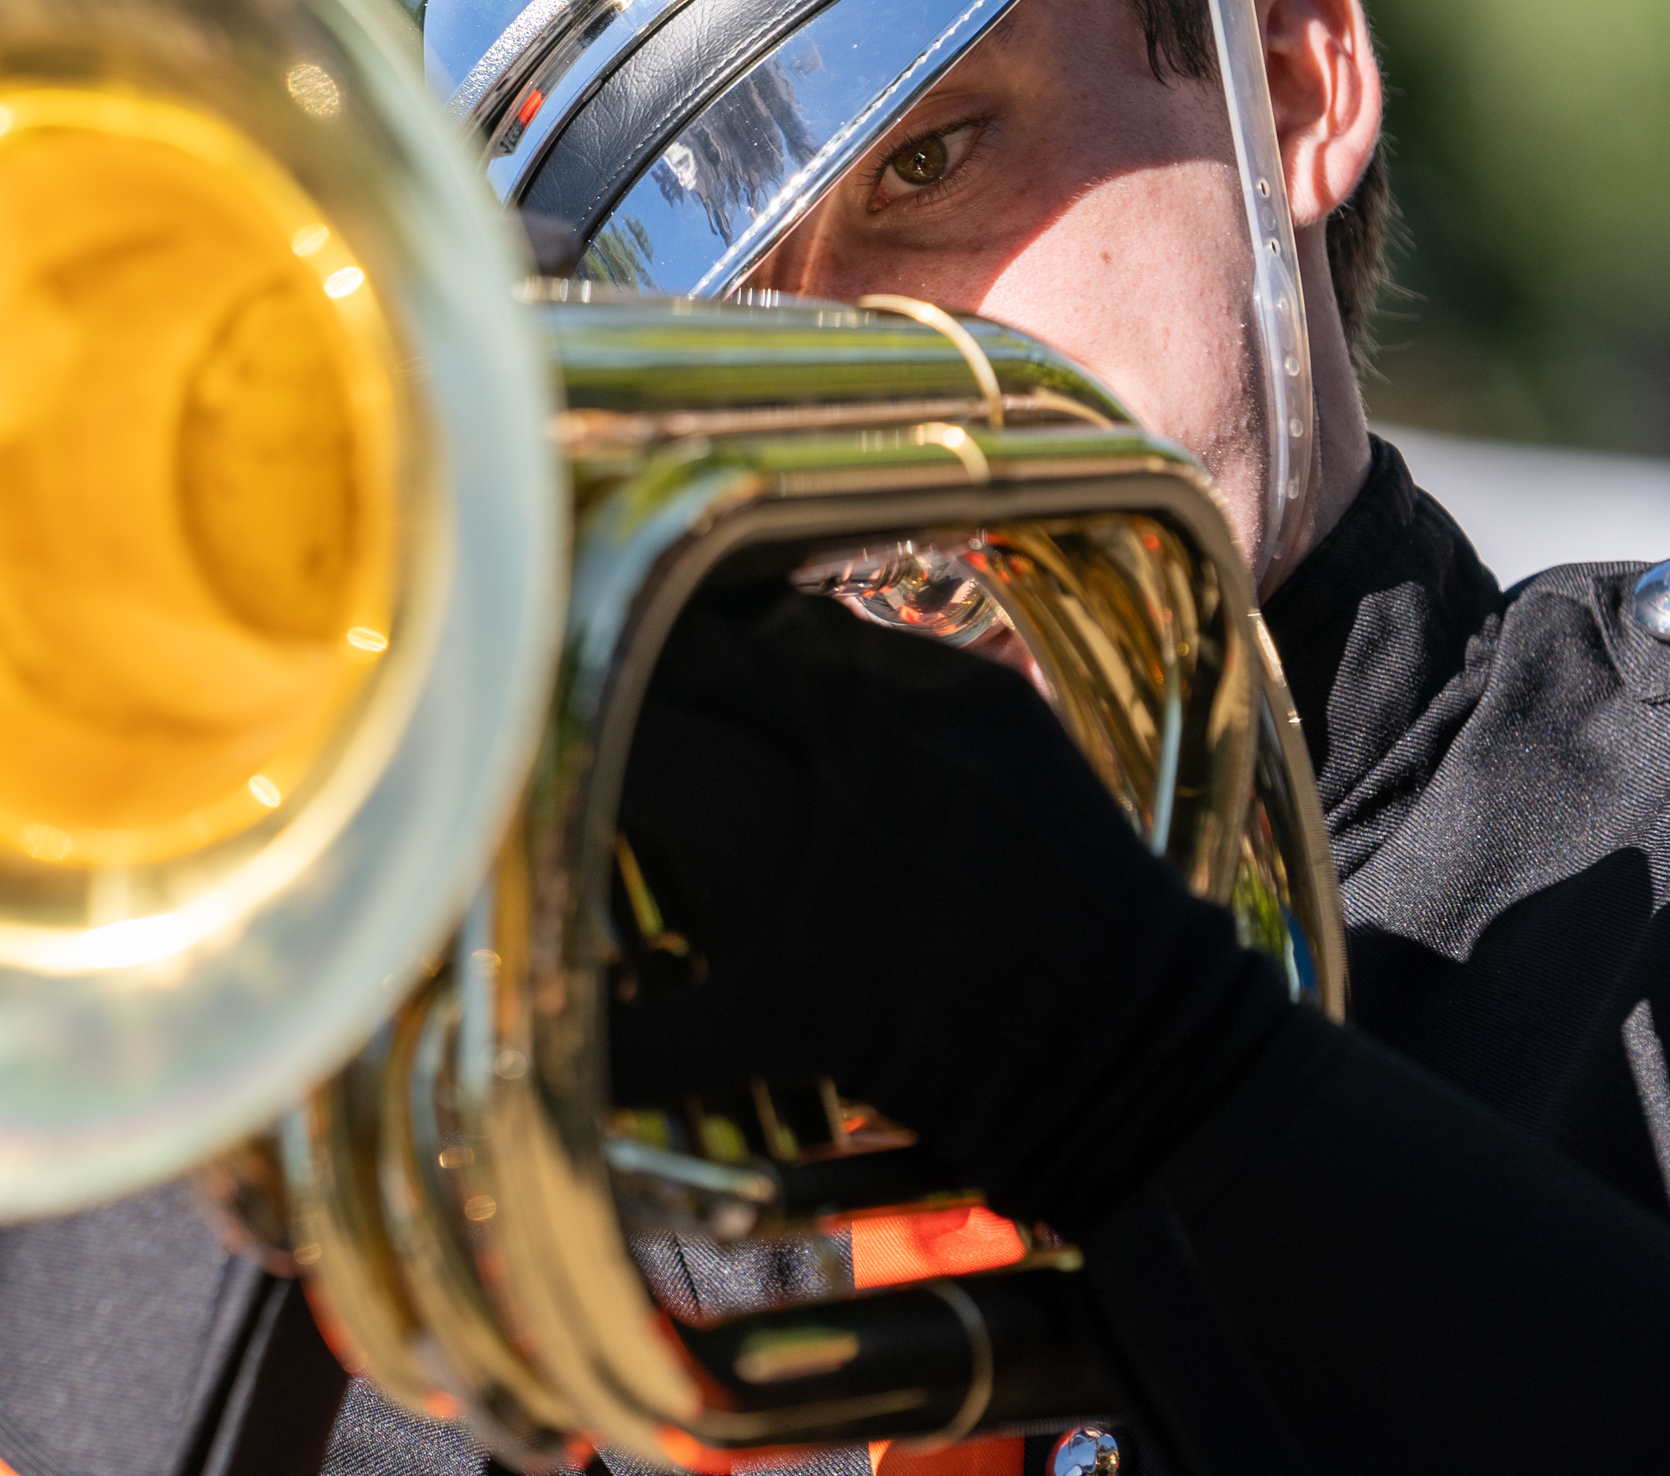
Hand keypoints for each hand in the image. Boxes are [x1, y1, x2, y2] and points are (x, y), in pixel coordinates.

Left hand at [607, 585, 1297, 1230]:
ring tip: (522, 779)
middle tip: (547, 682)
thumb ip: (891, 684)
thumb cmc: (1077, 903)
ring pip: (655, 789)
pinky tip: (544, 1016)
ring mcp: (827, 883)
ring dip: (581, 782)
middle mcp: (869, 764)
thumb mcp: (1004, 743)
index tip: (626, 616)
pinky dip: (604, 1030)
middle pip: (688, 677)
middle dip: (608, 670)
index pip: (765, 621)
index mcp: (928, 696)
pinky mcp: (805, 1005)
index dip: (682, 621)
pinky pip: (668, 1025)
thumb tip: (774, 630)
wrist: (1146, 1052)